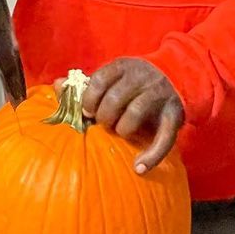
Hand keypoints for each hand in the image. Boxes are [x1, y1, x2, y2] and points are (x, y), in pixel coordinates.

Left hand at [70, 58, 183, 173]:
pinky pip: (164, 138)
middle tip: (103, 123)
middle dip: (104, 116)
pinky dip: (152, 156)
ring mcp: (159, 95)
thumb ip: (87, 83)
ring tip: (119, 132)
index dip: (89, 99)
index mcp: (123, 66)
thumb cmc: (134, 79)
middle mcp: (142, 77)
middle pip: (115, 98)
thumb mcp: (113, 75)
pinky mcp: (174, 114)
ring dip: (122, 128)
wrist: (176, 74)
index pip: (99, 80)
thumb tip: (57, 85)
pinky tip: (139, 167)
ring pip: (135, 113)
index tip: (87, 111)